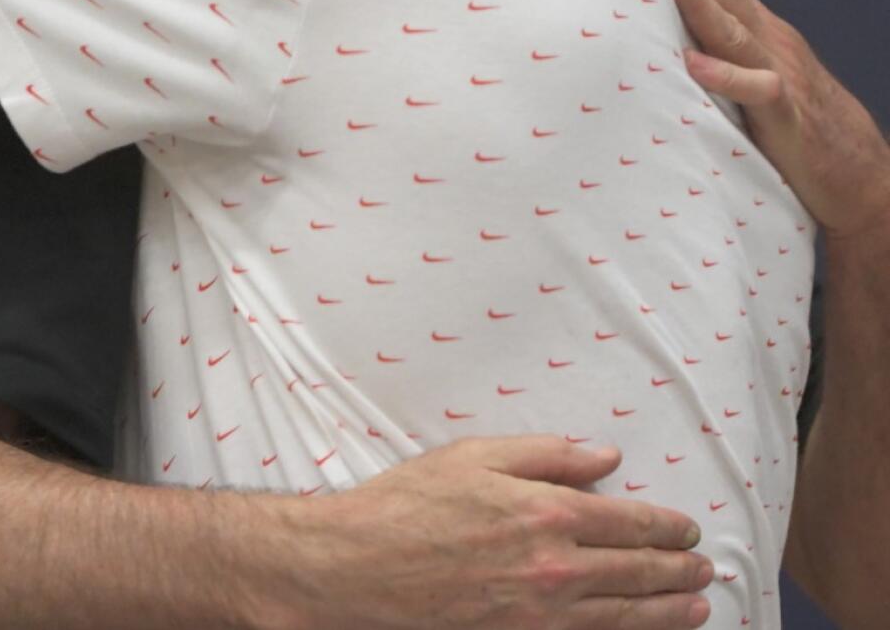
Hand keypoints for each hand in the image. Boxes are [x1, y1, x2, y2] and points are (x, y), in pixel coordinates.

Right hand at [288, 435, 712, 628]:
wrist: (363, 565)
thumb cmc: (412, 501)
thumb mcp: (477, 455)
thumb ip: (548, 454)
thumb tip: (606, 457)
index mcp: (545, 511)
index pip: (628, 522)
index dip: (666, 527)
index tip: (688, 528)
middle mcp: (553, 567)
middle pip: (636, 573)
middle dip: (677, 572)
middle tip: (705, 569)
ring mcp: (540, 613)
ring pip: (623, 617)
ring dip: (666, 613)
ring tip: (696, 607)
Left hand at [651, 0, 889, 237]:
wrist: (862, 174)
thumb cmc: (797, 115)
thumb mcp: (759, 60)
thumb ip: (727, 19)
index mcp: (757, 28)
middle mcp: (768, 41)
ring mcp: (779, 75)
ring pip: (733, 30)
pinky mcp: (787, 119)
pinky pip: (756, 92)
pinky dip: (725, 77)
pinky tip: (693, 63)